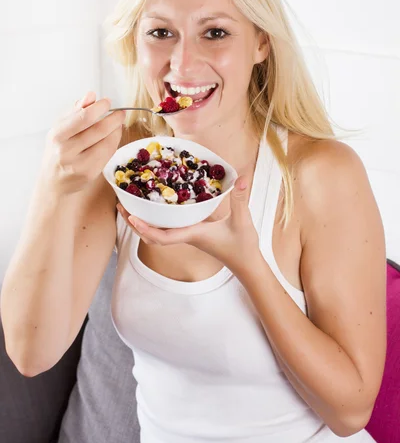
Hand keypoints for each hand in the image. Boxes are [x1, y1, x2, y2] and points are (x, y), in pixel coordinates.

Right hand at [40, 92, 125, 196]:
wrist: (54, 182)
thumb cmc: (58, 151)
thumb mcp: (60, 128)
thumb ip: (75, 111)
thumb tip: (91, 95)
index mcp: (57, 136)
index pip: (83, 118)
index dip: (99, 108)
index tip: (107, 102)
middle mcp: (67, 151)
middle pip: (98, 130)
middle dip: (114, 119)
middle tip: (120, 113)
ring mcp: (79, 164)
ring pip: (106, 143)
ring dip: (117, 130)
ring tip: (118, 124)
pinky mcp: (90, 173)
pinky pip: (108, 154)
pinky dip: (114, 142)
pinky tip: (114, 136)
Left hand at [117, 176, 260, 272]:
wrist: (246, 264)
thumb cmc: (243, 246)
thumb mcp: (243, 220)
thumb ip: (241, 199)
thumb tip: (241, 178)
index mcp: (193, 234)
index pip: (163, 236)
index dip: (145, 228)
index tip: (131, 218)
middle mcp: (186, 237)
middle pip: (153, 236)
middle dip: (135, 223)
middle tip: (121, 206)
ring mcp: (187, 238)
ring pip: (158, 235)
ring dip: (142, 224)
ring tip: (130, 208)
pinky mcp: (191, 236)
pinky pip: (167, 230)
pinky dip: (156, 223)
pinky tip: (154, 211)